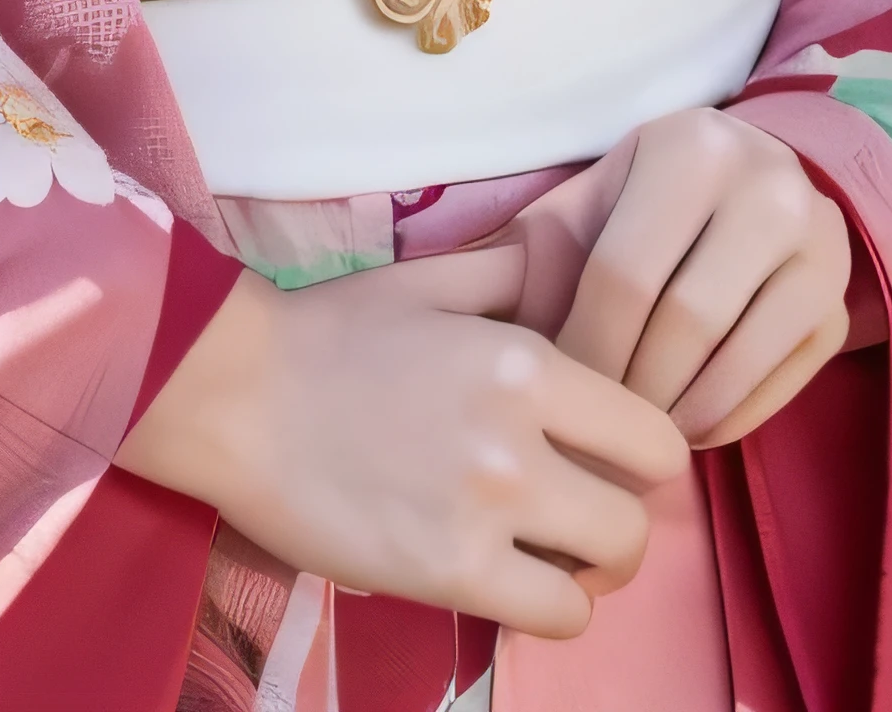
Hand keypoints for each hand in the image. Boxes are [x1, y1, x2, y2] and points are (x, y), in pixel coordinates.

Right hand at [118, 243, 688, 635]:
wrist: (237, 396)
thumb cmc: (331, 333)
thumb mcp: (432, 281)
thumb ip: (516, 274)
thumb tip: (575, 272)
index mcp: (526, 363)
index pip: (654, 438)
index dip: (641, 456)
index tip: (609, 460)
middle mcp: (520, 442)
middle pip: (638, 517)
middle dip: (619, 520)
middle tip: (582, 515)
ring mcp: (486, 516)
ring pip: (604, 574)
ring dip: (586, 572)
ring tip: (550, 556)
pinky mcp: (447, 575)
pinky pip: (552, 618)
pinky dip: (545, 607)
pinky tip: (510, 580)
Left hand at [536, 110, 852, 448]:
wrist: (749, 179)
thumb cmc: (642, 200)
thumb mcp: (587, 202)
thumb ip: (539, 258)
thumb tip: (499, 341)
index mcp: (692, 148)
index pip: (624, 273)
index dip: (583, 344)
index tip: (555, 387)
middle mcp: (770, 187)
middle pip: (684, 323)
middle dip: (629, 388)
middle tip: (593, 424)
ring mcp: (820, 248)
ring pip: (733, 361)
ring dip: (674, 414)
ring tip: (634, 431)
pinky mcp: (840, 306)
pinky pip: (777, 388)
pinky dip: (722, 420)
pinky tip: (685, 424)